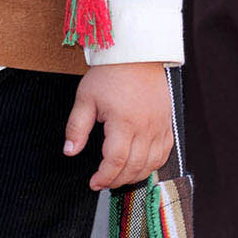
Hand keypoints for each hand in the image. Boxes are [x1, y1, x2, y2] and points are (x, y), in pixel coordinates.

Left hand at [64, 61, 174, 190]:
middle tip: (104, 182)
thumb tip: (69, 151)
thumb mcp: (85, 98)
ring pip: (152, 164)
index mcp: (123, 122)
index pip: (115, 161)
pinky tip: (140, 165)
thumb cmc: (110, 74)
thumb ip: (77, 127)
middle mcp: (145, 127)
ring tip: (119, 177)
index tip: (94, 183)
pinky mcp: (167, 123)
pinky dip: (153, 164)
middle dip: (118, 180)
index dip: (104, 177)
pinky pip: (164, 152)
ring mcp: (159, 126)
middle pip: (135, 167)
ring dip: (135, 176)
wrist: (136, 55)